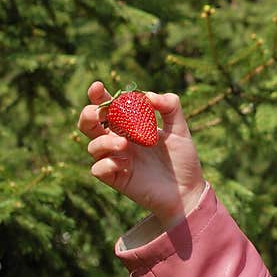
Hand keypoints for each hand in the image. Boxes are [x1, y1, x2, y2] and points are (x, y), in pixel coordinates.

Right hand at [77, 81, 205, 228]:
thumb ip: (170, 107)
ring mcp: (116, 160)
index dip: (99, 96)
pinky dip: (107, 164)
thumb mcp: (180, 130)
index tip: (98, 86)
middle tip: (97, 113)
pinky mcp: (116, 178)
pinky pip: (98, 169)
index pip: (108, 108)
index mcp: (130, 127)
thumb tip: (148, 95)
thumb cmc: (182, 159)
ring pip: (92, 146)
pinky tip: (124, 165)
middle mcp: (119, 141)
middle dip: (88, 115)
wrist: (187, 190)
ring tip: (125, 144)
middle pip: (90, 125)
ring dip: (103, 142)